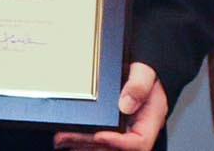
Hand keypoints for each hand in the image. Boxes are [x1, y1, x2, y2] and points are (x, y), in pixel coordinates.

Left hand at [52, 62, 166, 150]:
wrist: (145, 70)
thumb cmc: (147, 72)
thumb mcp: (145, 71)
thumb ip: (139, 85)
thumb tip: (126, 104)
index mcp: (150, 119)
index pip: (140, 142)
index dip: (119, 143)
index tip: (99, 135)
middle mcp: (137, 128)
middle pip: (118, 148)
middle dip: (92, 144)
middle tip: (69, 137)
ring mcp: (125, 129)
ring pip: (107, 146)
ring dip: (84, 144)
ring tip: (63, 138)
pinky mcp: (113, 127)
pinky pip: (100, 140)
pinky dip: (83, 140)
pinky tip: (68, 137)